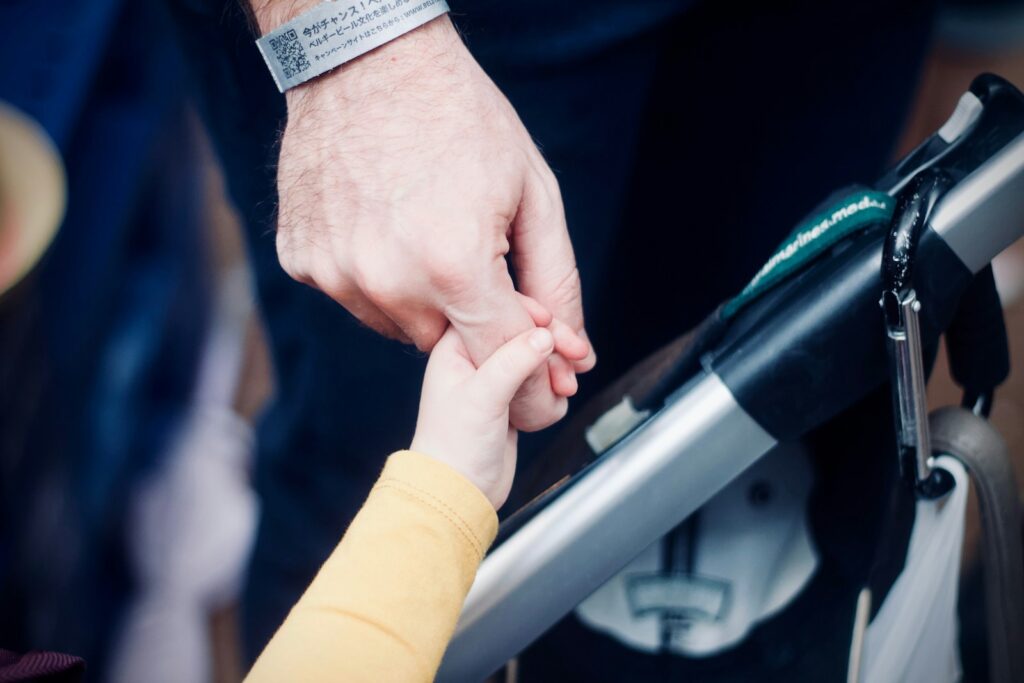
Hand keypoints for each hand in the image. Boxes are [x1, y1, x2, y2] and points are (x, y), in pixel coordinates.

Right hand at [270, 14, 593, 430]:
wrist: (368, 59)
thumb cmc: (460, 117)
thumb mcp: (533, 193)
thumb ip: (555, 280)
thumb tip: (572, 350)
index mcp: (454, 265)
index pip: (500, 357)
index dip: (530, 365)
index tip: (545, 362)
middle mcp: (387, 280)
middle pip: (447, 345)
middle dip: (471, 315)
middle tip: (475, 255)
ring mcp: (336, 272)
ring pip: (397, 326)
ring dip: (420, 298)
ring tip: (425, 230)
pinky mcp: (303, 260)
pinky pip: (353, 295)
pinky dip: (375, 275)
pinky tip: (384, 224)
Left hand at [411, 303, 584, 508]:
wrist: (458, 492)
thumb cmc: (453, 447)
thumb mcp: (483, 395)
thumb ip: (514, 359)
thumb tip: (545, 333)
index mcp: (454, 348)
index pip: (494, 307)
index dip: (528, 311)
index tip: (553, 324)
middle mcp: (472, 358)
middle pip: (520, 330)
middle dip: (551, 341)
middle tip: (577, 353)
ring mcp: (492, 379)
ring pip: (533, 355)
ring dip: (556, 365)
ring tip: (568, 383)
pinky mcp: (509, 399)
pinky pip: (539, 379)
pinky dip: (554, 385)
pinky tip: (560, 396)